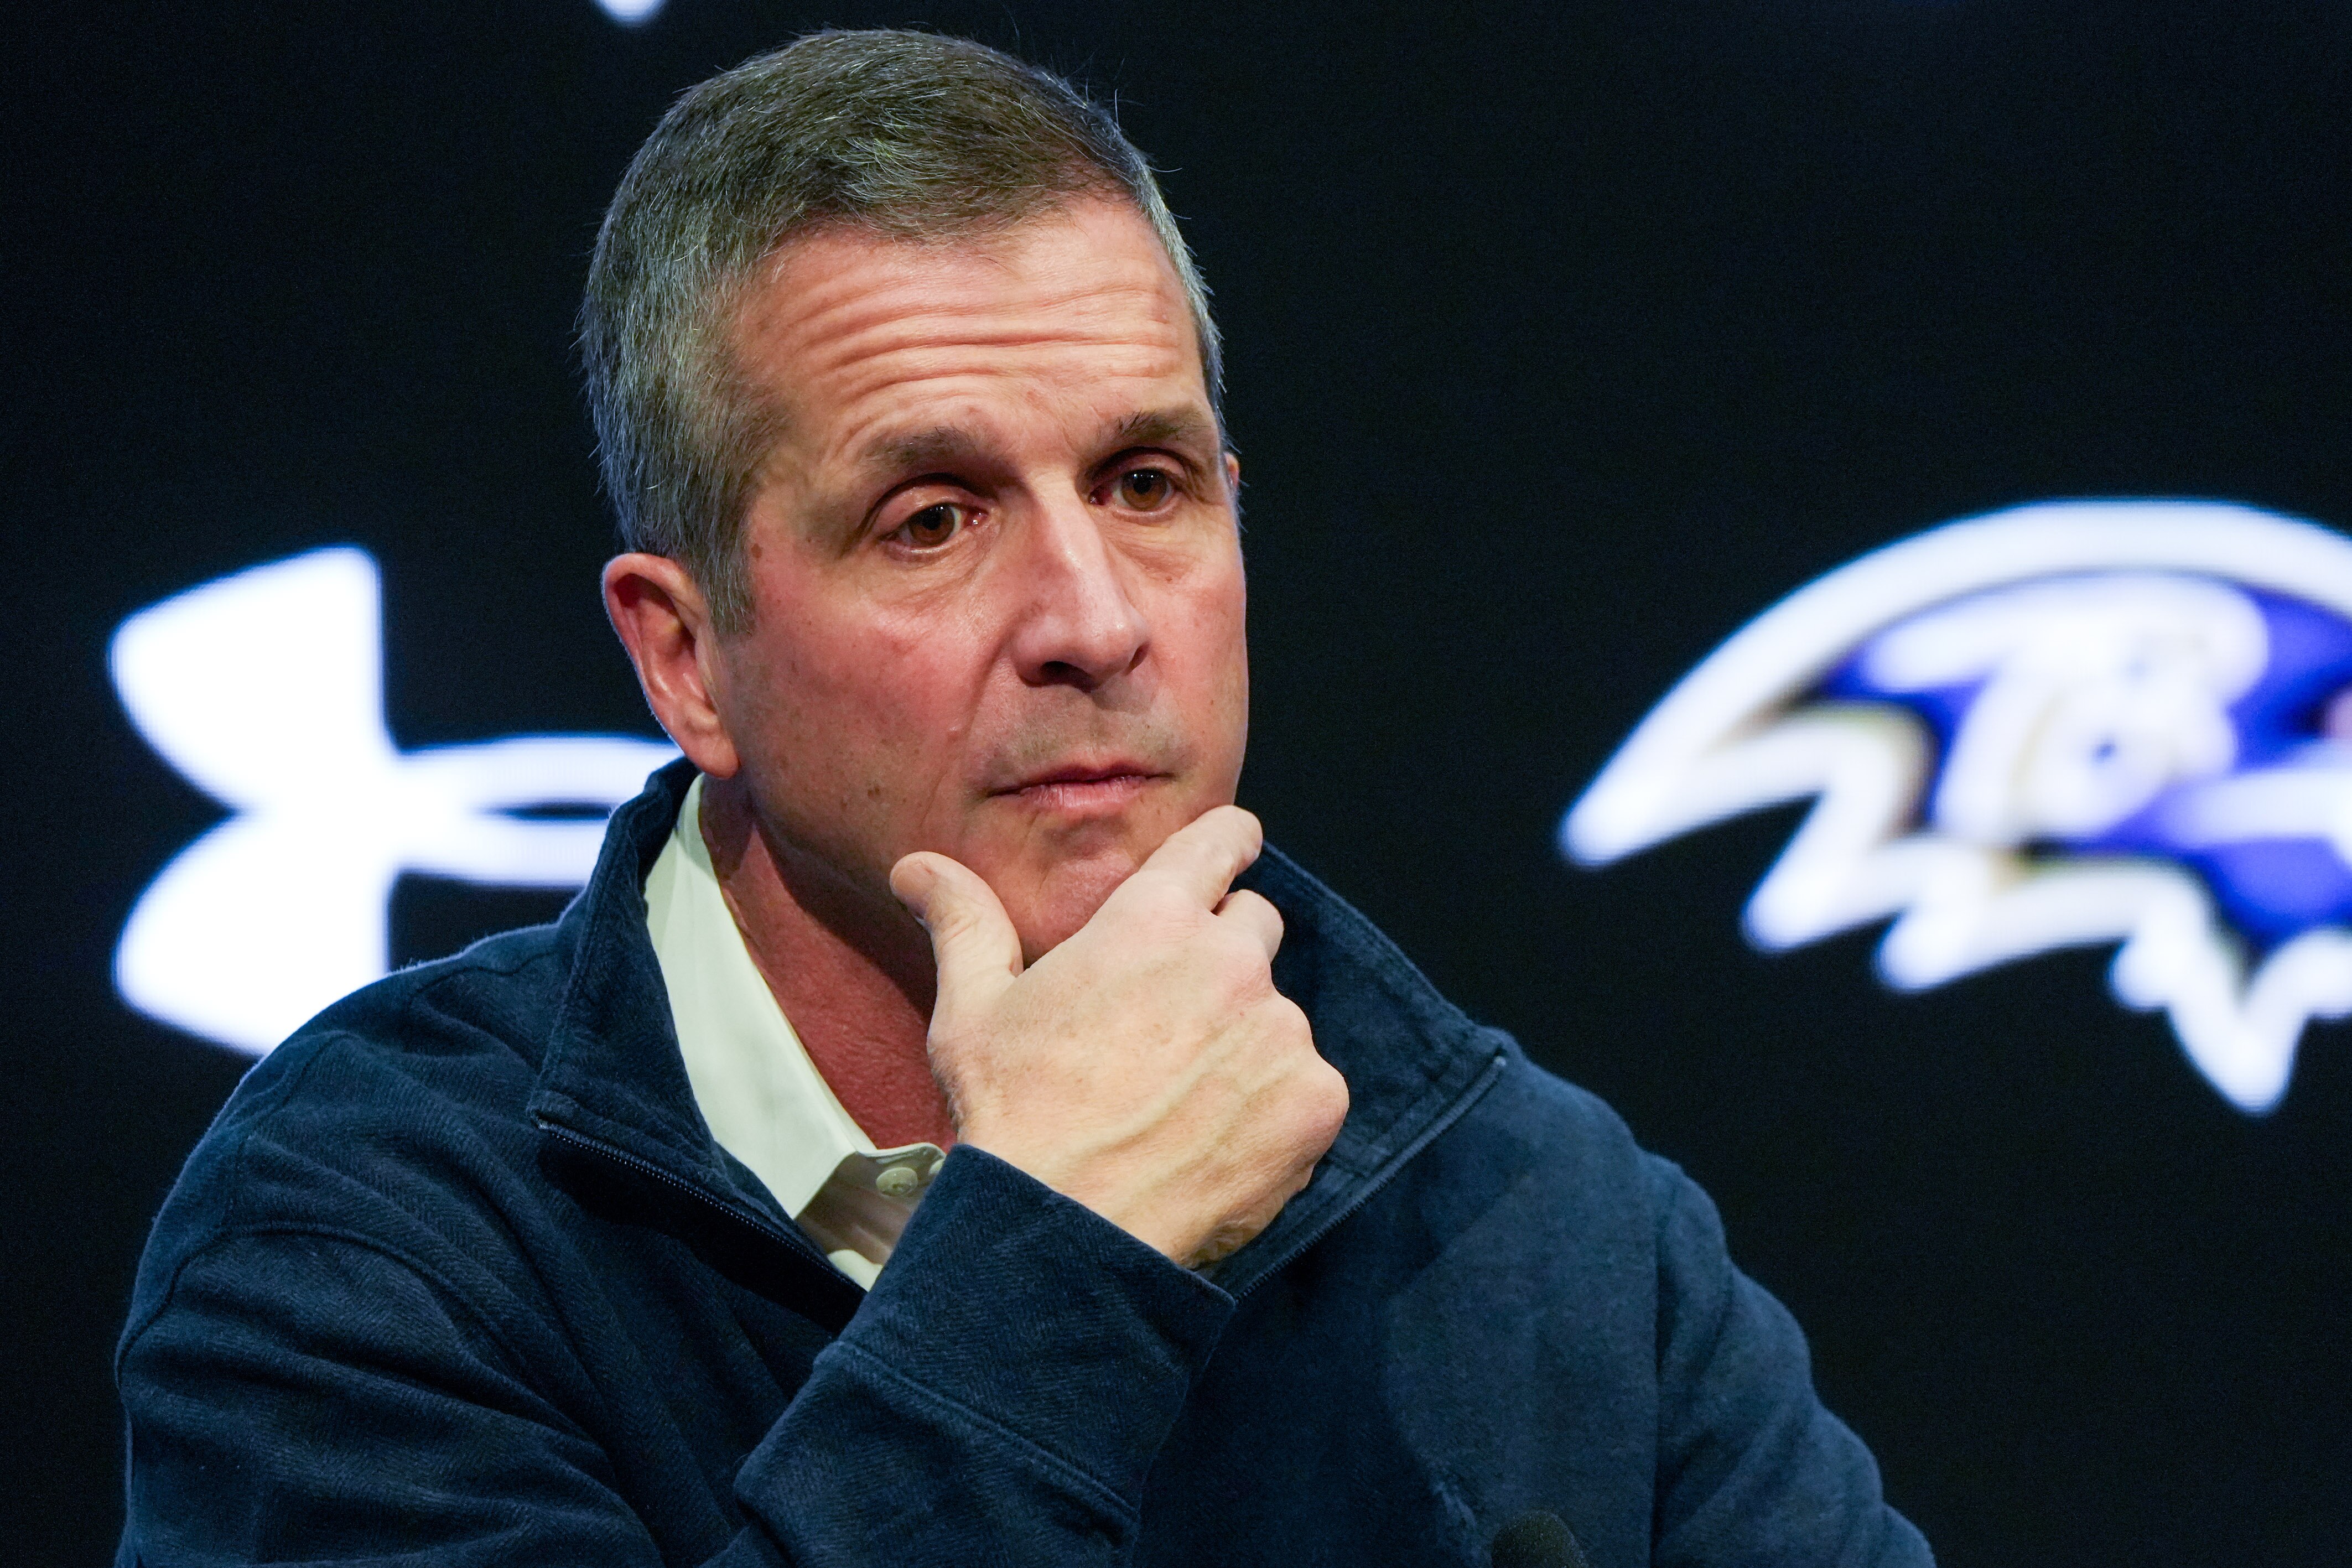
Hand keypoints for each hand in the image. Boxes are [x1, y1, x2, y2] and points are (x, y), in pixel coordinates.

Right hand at [889, 806, 1348, 1268]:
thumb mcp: (973, 1010)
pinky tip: (1217, 1141)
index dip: (1227, 843)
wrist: (1064, 1233)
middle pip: (1254, 926)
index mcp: (1153, 919)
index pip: (1221, 841)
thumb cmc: (1014, 1116)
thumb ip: (965, 923)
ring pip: (1278, 1015)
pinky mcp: (1315, 1099)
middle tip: (1170, 1021)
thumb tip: (918, 867)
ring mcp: (1282, 1031)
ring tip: (1181, 1102)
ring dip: (1245, 1042)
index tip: (1231, 853)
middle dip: (1223, 956)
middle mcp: (1231, 959)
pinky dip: (1274, 1108)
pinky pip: (1308, 1085)